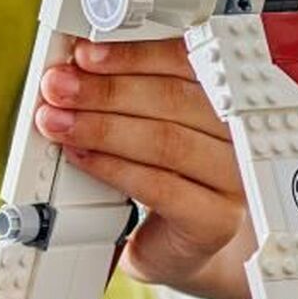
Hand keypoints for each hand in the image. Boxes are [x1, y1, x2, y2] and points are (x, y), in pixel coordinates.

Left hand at [34, 37, 253, 298]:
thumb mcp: (141, 122)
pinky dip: (112, 167)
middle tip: (58, 87)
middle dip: (105, 91)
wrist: (170, 244)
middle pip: (173, 99)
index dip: (133, 54)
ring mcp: (233, 178)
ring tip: (58, 122)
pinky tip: (81, 156)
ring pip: (166, 142)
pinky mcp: (215, 220)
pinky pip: (160, 187)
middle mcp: (239, 133)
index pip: (187, 61)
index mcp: (227, 95)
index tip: (86, 54)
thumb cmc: (157, 174)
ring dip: (101, 128)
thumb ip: (121, 89)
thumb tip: (74, 68)